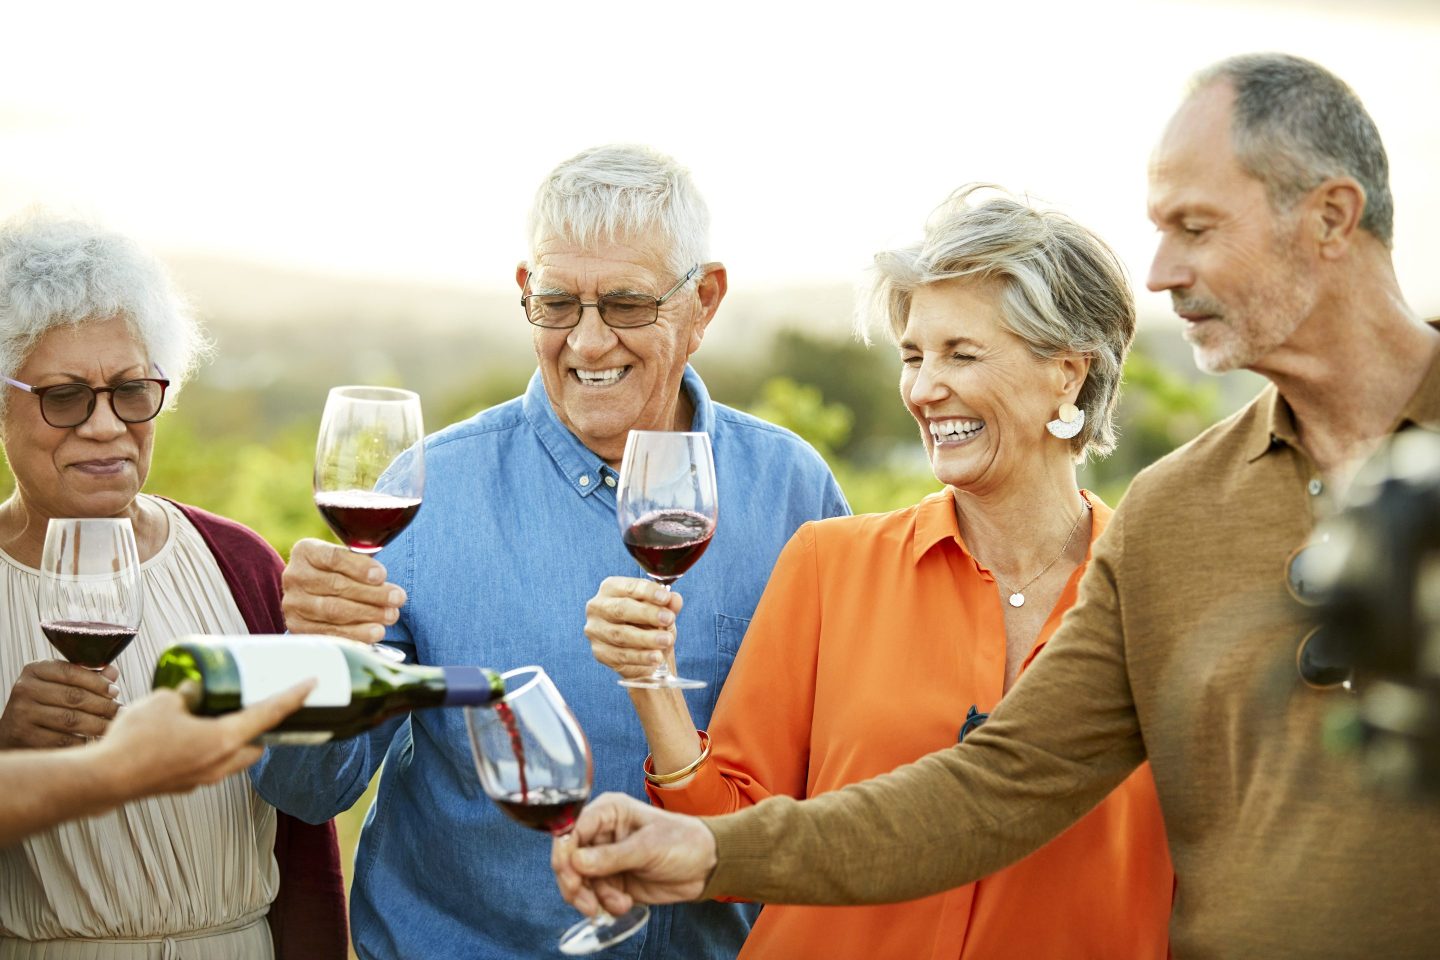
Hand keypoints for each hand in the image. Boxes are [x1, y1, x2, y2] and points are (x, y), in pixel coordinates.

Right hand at [0, 660, 120, 748]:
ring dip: (98, 725)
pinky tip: (94, 741)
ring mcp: (21, 714)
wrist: (11, 732)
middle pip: (74, 696)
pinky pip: (62, 740)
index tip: (115, 691)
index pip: (71, 672)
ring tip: (113, 726)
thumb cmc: (44, 704)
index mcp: (34, 670)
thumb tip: (113, 672)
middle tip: (121, 712)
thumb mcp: (59, 684)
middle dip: (103, 705)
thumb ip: (85, 677)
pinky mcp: (23, 737)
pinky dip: (82, 741)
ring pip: (71, 720)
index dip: (97, 682)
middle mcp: (25, 689)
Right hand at [95, 679, 315, 798]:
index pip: (270, 715)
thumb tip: (194, 690)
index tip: (311, 684)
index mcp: (224, 740)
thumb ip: (187, 693)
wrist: (104, 779)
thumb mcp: (164, 701)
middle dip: (264, 728)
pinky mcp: (184, 785)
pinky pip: (209, 767)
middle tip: (260, 706)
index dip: (293, 697)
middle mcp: (221, 764)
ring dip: (237, 742)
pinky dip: (212, 752)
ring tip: (225, 719)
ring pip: (233, 760)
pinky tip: (193, 737)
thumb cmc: (136, 739)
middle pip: (257, 746)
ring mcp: (202, 779)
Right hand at [281, 538, 405, 643]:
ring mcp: (293, 603)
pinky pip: (330, 632)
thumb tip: (382, 576)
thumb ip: (362, 560)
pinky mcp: (298, 627)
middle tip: (398, 598)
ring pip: (334, 610)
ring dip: (368, 614)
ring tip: (391, 615)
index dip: (359, 567)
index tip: (382, 575)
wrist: (314, 595)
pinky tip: (375, 632)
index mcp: (306, 551)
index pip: (333, 558)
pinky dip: (356, 633)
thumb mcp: (346, 558)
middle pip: (336, 585)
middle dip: (372, 593)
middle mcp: (294, 576)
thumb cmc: (339, 572)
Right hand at [552, 792, 716, 914]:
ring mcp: (605, 858)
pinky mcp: (612, 880)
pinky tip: (624, 904)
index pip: (572, 829)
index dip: (564, 853)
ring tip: (619, 904)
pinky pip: (594, 895)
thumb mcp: (648, 847)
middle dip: (574, 883)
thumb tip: (576, 862)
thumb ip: (611, 856)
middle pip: (568, 859)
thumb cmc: (683, 841)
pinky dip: (605, 904)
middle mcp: (601, 834)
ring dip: (594, 898)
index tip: (569, 875)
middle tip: (587, 902)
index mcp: (608, 812)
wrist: (706, 866)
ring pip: (578, 881)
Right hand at [583, 577, 682, 680]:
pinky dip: (641, 657)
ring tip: (667, 640)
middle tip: (669, 619)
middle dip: (647, 614)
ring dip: (646, 638)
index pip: (628, 587)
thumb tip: (674, 600)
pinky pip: (621, 655)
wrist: (642, 652)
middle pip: (621, 609)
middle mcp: (598, 607)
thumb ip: (668, 604)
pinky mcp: (599, 652)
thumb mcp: (661, 611)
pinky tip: (656, 657)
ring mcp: (595, 631)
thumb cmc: (649, 623)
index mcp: (611, 588)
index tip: (666, 598)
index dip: (648, 592)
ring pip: (620, 634)